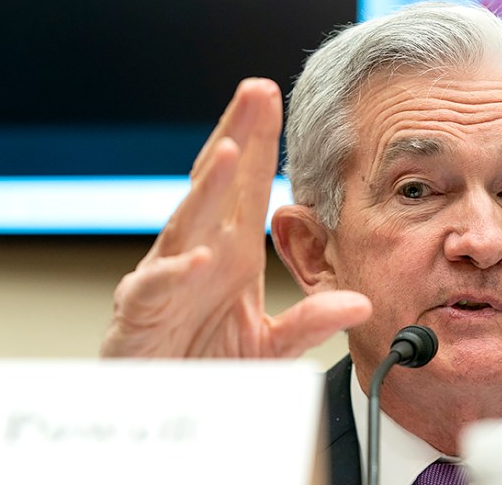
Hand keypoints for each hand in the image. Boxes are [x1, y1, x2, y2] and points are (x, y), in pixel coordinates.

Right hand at [101, 78, 370, 357]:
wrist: (162, 409)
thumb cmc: (206, 364)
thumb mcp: (272, 344)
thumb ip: (310, 322)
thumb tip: (360, 303)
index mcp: (230, 252)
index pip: (248, 187)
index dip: (262, 142)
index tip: (274, 96)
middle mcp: (199, 254)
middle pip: (217, 185)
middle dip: (237, 136)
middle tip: (256, 91)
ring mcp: (168, 279)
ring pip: (187, 224)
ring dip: (208, 189)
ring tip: (233, 150)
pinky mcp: (141, 315)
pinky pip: (157, 288)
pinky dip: (177, 272)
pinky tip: (201, 254)